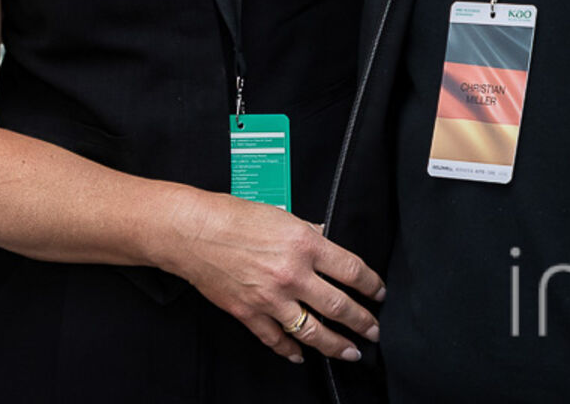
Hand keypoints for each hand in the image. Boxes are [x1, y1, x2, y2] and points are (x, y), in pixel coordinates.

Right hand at [159, 189, 383, 365]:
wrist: (191, 231)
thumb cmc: (230, 216)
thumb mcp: (279, 212)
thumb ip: (306, 231)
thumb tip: (325, 238)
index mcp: (304, 244)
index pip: (352, 270)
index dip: (372, 285)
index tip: (378, 292)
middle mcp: (292, 274)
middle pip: (340, 306)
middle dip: (363, 322)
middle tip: (374, 330)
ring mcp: (271, 298)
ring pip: (314, 331)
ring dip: (337, 345)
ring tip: (350, 351)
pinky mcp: (249, 313)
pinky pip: (277, 340)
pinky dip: (291, 351)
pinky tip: (301, 355)